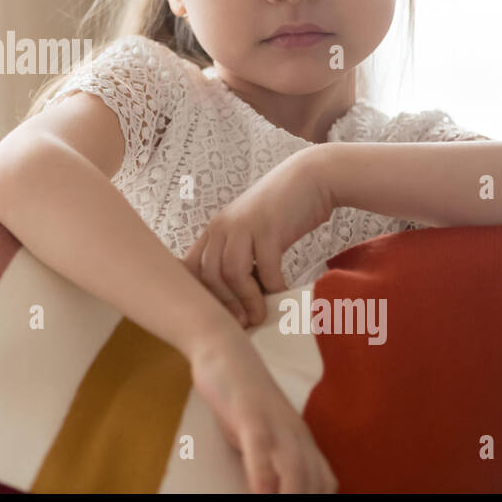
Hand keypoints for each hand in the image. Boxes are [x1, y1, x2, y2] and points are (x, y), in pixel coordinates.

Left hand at [181, 145, 334, 327]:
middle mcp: (222, 227)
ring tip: (259, 316)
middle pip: (208, 273)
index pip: (190, 266)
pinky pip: (264, 266)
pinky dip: (272, 286)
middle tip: (241, 324)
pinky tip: (281, 294)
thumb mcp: (252, 234)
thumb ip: (242, 259)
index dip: (200, 294)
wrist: (311, 178)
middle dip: (224, 304)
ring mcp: (243, 225)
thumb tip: (240, 301)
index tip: (217, 315)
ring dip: (246, 300)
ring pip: (230, 272)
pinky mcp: (267, 227)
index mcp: (215, 230)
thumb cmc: (283, 212)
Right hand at [189, 328, 337, 492]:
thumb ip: (268, 460)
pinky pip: (261, 445)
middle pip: (316, 480)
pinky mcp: (250, 411)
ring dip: (292, 496)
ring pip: (296, 467)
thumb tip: (267, 488)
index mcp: (300, 440)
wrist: (224, 348)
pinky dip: (263, 473)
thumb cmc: (239, 397)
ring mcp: (274, 421)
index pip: (324, 481)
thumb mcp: (259, 434)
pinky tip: (260, 493)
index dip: (318, 500)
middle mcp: (295, 433)